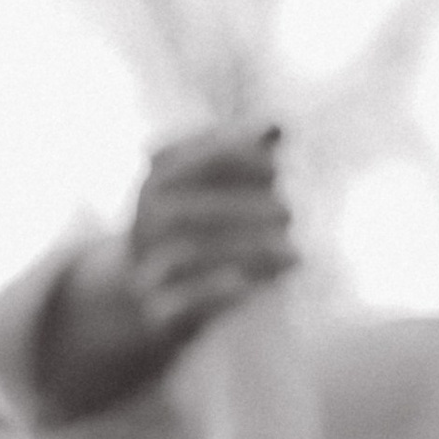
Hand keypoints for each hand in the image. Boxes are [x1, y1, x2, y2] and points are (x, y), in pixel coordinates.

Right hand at [125, 124, 298, 345]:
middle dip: (243, 209)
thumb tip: (277, 126)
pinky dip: (217, 293)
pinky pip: (183, 304)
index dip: (237, 160)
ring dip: (246, 251)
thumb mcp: (212, 183)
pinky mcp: (160, 312)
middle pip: (188, 212)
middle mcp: (146, 222)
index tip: (275, 169)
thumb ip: (243, 152)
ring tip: (293, 252)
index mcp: (157, 181)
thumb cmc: (194, 222)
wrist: (145, 289)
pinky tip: (253, 284)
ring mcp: (148, 267)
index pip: (193, 163)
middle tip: (288, 212)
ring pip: (189, 257)